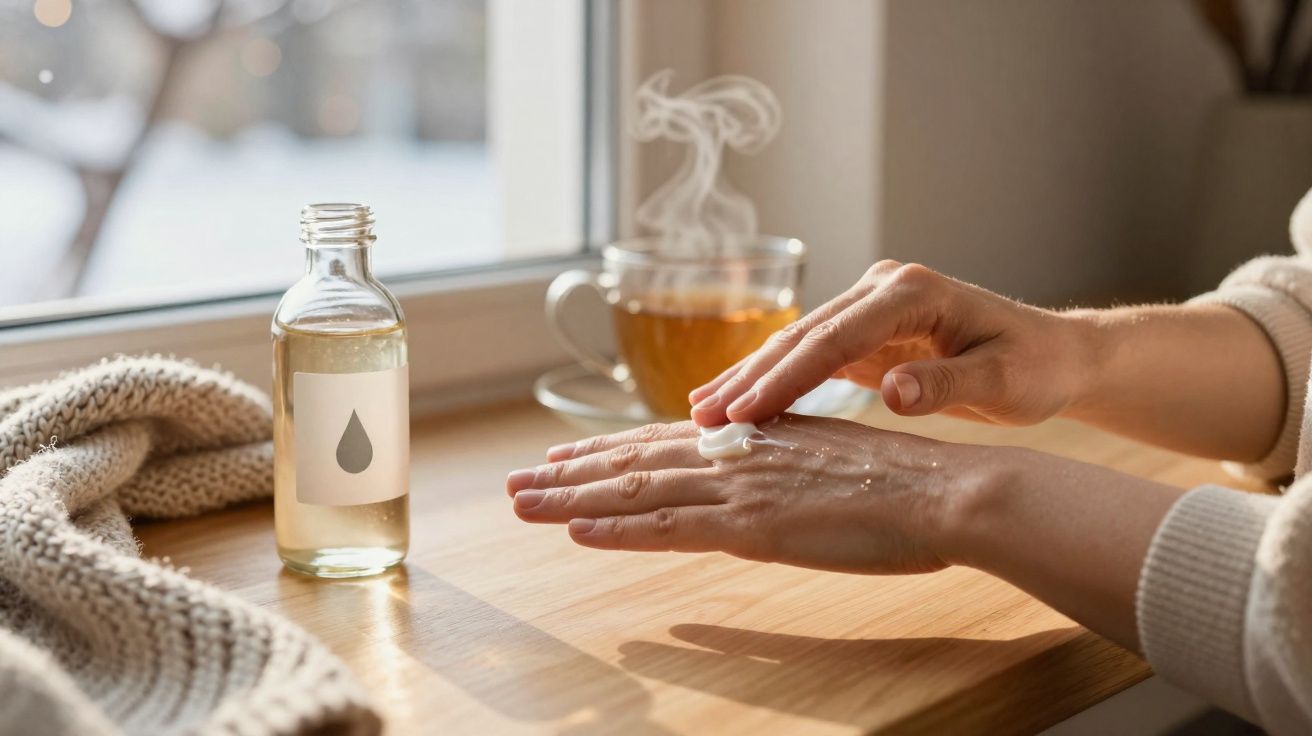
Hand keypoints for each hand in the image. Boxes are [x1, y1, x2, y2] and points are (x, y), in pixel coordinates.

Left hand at [505, 415, 989, 574]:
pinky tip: (577, 531)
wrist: (946, 490)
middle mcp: (738, 453)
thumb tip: (761, 475)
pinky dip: (618, 529)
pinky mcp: (754, 524)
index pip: (666, 443)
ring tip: (522, 504)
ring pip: (638, 490)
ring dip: (573, 500)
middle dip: (572, 474)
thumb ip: (785, 461)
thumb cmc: (904, 481)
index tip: (566, 458)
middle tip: (518, 482)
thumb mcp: (831, 457)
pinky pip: (670, 527)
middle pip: (637, 461)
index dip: (611, 450)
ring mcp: (742, 486)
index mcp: (756, 437)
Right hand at [688, 260, 1091, 427]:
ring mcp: (869, 308)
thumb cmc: (1037, 368)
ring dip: (750, 379)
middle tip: (703, 417)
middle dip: (750, 378)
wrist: (1055, 356)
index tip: (746, 412)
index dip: (786, 377)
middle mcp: (883, 289)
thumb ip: (947, 383)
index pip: (834, 338)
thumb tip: (892, 392)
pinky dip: (773, 383)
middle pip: (802, 336)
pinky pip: (809, 358)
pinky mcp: (865, 331)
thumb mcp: (1005, 381)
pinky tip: (738, 404)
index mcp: (912, 292)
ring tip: (701, 412)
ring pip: (796, 344)